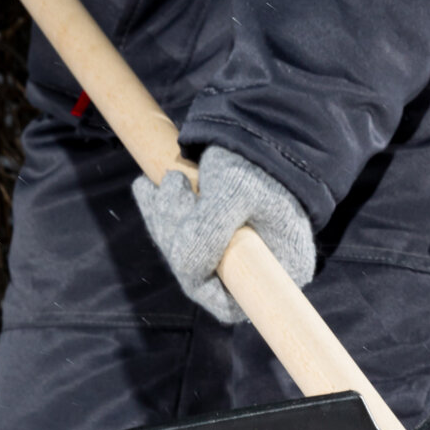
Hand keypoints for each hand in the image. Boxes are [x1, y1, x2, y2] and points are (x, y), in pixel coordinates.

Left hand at [133, 147, 316, 326]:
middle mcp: (260, 269)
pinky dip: (161, 213)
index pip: (228, 303)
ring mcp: (237, 253)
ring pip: (185, 255)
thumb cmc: (261, 161)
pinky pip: (181, 237)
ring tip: (162, 182)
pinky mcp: (217, 234)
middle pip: (199, 275)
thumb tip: (183, 264)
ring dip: (164, 219)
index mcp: (280, 270)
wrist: (263, 126)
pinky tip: (149, 187)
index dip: (198, 279)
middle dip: (174, 235)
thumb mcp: (236, 190)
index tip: (186, 238)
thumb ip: (209, 232)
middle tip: (170, 188)